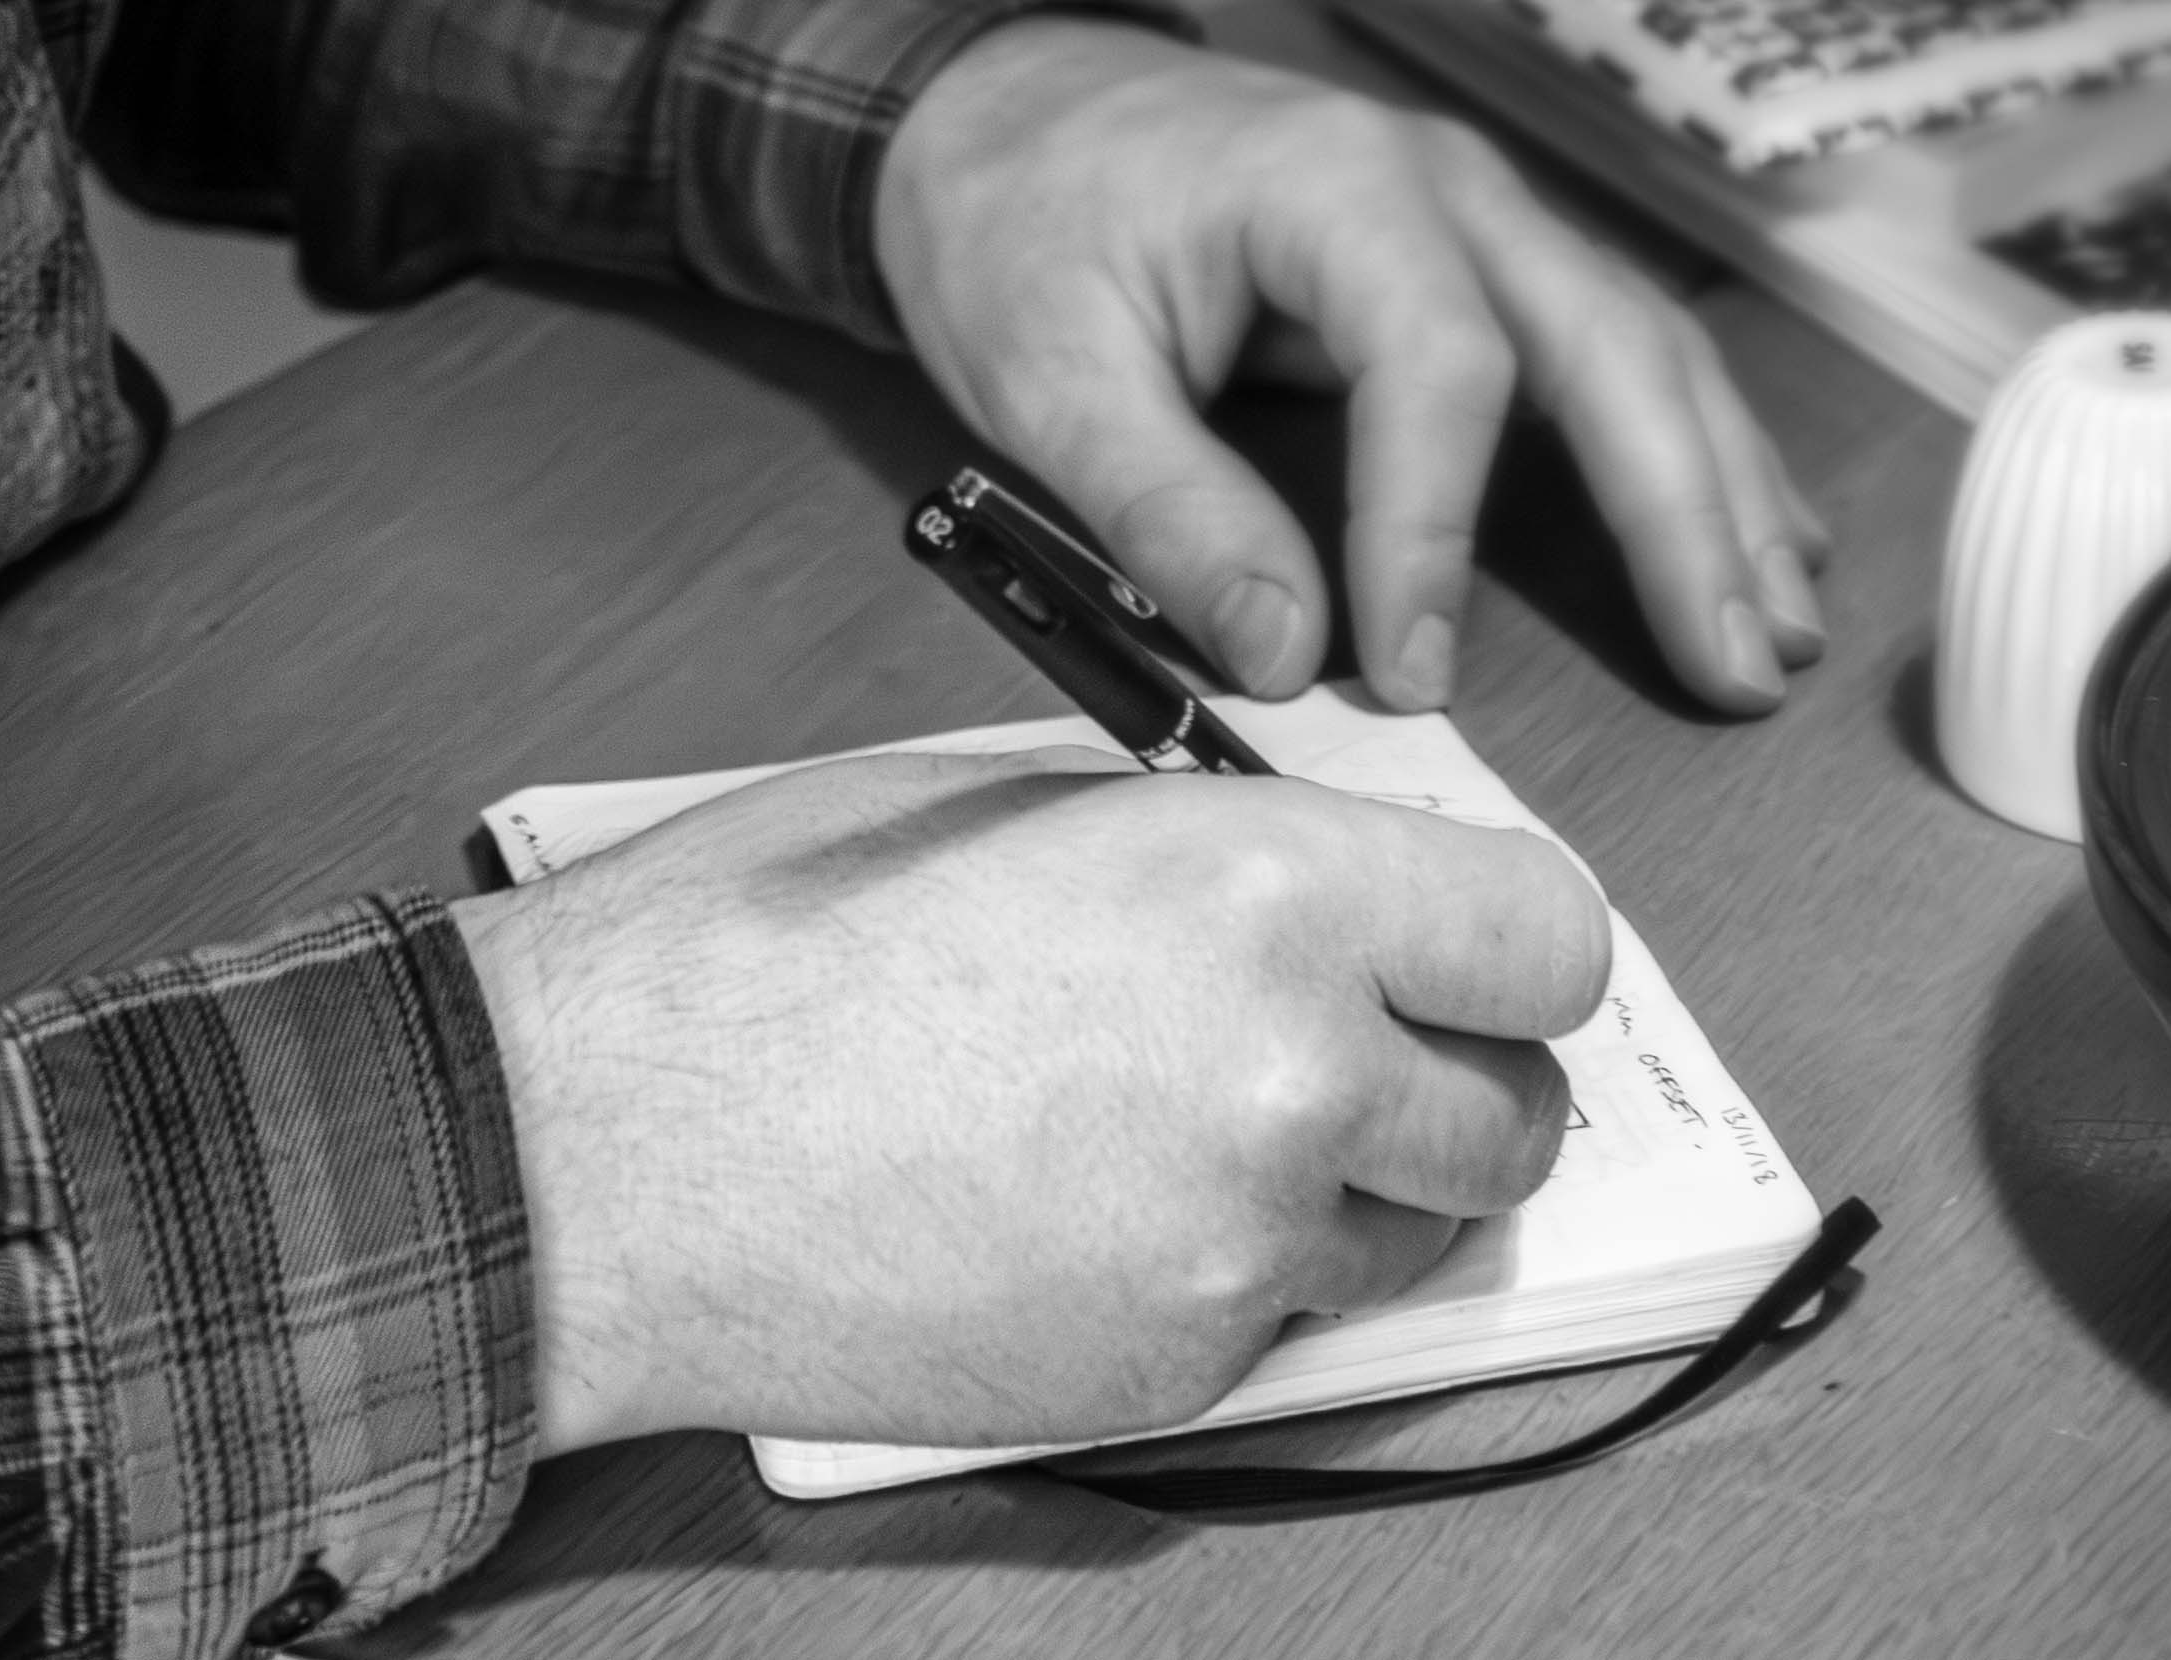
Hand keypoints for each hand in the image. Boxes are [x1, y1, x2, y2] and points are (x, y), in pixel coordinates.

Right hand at [454, 743, 1608, 1453]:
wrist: (620, 1138)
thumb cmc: (774, 938)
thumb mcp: (1016, 801)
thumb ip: (1205, 841)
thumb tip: (1313, 877)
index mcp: (1266, 886)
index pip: (1550, 938)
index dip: (1508, 941)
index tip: (1463, 942)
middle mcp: (1293, 1071)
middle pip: (1520, 1117)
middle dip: (1453, 1075)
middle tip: (1353, 1036)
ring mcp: (1238, 1245)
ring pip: (1414, 1232)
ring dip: (1349, 1181)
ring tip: (1187, 1110)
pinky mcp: (1173, 1371)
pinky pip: (1279, 1317)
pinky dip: (1226, 1266)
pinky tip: (1087, 1194)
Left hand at [871, 21, 1826, 715]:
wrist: (1001, 96)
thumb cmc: (1017, 214)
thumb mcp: (1043, 367)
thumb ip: (1162, 509)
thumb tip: (1282, 655)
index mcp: (1332, 184)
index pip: (1437, 362)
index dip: (1436, 527)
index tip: (1415, 673)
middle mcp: (1439, 184)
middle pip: (1599, 339)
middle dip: (1678, 508)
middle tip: (1731, 668)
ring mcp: (1474, 211)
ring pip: (1637, 342)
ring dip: (1716, 486)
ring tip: (1768, 634)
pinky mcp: (1476, 256)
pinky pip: (1612, 343)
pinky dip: (1690, 444)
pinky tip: (1753, 536)